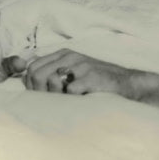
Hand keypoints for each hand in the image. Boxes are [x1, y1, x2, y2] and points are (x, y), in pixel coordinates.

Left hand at [11, 49, 148, 97]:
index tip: (38, 98)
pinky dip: (71, 100)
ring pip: (51, 80)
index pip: (32, 67)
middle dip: (39, 92)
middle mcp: (69, 57)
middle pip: (37, 74)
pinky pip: (70, 90)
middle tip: (49, 104)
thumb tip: (31, 85)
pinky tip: (78, 104)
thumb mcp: (74, 74)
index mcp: (62, 55)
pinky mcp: (92, 76)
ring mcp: (81, 65)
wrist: (127, 85)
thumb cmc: (97, 84)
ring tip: (64, 104)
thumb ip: (54, 75)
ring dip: (55, 96)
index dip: (31, 85)